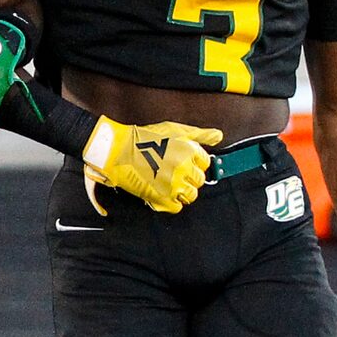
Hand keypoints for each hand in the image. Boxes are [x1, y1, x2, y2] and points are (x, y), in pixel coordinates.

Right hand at [83, 117, 219, 213]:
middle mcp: (184, 168)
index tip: (184, 162)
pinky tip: (163, 193)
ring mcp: (173, 185)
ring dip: (182, 191)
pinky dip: (171, 203)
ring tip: (169, 184)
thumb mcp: (174, 129)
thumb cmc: (143, 137)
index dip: (195, 163)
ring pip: (191, 195)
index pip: (205, 163)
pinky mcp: (161, 197)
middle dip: (189, 177)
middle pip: (199, 180)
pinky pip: (176, 207)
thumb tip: (218, 136)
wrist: (117, 150)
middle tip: (174, 172)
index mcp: (190, 151)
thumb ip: (200, 134)